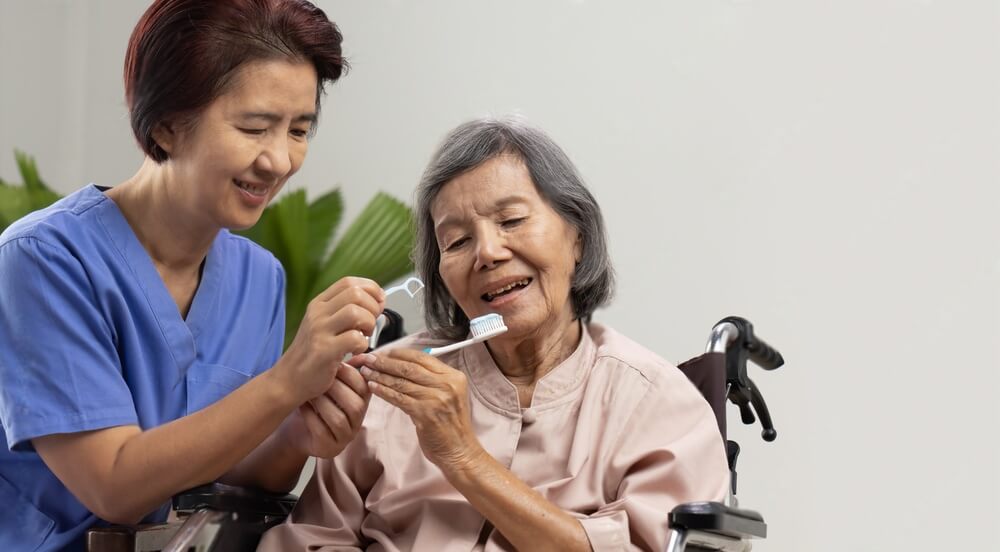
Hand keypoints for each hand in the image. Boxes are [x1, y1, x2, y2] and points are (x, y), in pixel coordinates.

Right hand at [278, 277, 384, 402]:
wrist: (289, 379)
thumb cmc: (313, 353)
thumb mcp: (324, 324)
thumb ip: (346, 310)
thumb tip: (378, 300)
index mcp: (319, 303)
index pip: (349, 282)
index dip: (370, 289)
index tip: (378, 303)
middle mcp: (318, 313)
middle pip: (355, 294)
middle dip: (373, 308)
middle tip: (370, 325)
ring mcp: (319, 331)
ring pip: (356, 313)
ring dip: (369, 324)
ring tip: (364, 336)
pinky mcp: (324, 351)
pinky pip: (354, 339)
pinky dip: (363, 345)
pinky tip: (356, 351)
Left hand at [278, 359, 371, 457]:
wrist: (299, 428)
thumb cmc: (317, 400)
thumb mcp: (330, 381)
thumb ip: (342, 367)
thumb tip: (354, 342)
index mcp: (362, 401)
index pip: (366, 388)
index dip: (351, 375)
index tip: (333, 364)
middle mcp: (358, 420)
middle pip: (356, 405)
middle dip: (335, 388)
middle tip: (319, 376)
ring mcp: (346, 436)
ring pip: (339, 419)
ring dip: (322, 403)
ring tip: (309, 392)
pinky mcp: (331, 448)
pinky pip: (323, 431)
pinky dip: (311, 416)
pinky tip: (302, 406)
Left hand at [356, 349, 484, 468]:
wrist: (460, 450)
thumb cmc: (451, 424)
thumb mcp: (449, 395)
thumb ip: (432, 380)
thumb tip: (403, 365)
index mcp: (453, 376)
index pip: (422, 357)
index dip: (399, 354)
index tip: (383, 352)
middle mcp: (446, 384)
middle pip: (409, 367)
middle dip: (385, 362)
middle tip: (368, 359)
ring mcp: (436, 398)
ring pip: (401, 382)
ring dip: (380, 375)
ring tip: (366, 372)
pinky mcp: (425, 413)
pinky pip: (399, 398)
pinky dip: (383, 391)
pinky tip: (373, 387)